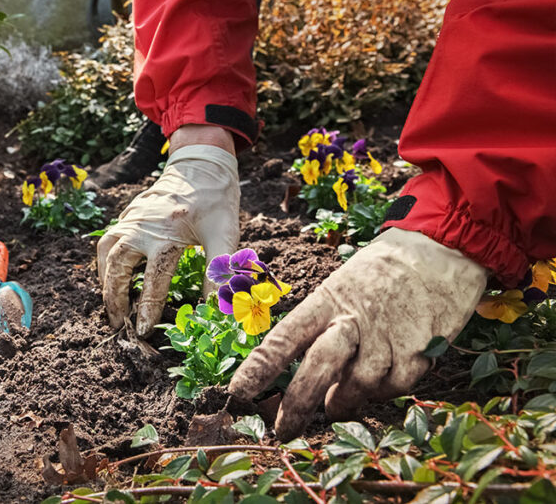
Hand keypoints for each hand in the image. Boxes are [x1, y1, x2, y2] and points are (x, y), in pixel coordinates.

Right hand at [97, 144, 239, 336]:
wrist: (201, 165)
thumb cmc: (215, 201)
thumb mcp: (225, 235)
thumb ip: (220, 271)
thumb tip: (217, 308)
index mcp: (167, 234)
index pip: (153, 280)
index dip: (148, 309)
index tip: (144, 331)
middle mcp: (142, 226)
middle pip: (118, 267)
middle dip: (115, 298)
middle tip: (119, 324)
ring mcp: (131, 219)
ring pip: (106, 253)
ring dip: (106, 280)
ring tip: (112, 305)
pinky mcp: (127, 214)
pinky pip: (107, 241)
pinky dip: (105, 261)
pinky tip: (111, 276)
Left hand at [228, 228, 486, 439]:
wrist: (440, 248)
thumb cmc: (381, 273)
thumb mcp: (341, 287)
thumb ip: (324, 328)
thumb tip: (305, 376)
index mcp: (327, 301)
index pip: (285, 338)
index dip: (259, 369)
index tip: (237, 393)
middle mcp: (354, 320)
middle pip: (318, 368)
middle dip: (297, 405)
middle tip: (283, 431)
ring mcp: (388, 336)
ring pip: (359, 387)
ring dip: (343, 403)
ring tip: (335, 405)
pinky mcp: (420, 350)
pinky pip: (395, 387)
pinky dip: (383, 393)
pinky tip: (379, 383)